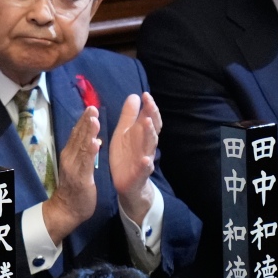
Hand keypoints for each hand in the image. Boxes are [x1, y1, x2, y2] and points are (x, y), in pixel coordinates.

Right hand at [42, 106, 101, 244]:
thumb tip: (92, 137)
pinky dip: (91, 152)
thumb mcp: (79, 166)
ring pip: (82, 147)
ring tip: (94, 120)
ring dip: (88, 133)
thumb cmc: (75, 188)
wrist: (67, 209)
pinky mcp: (81, 178)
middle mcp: (70, 158)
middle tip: (92, 108)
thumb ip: (83, 152)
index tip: (90, 107)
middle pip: (78, 137)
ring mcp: (74, 168)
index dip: (83, 121)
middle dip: (86, 122)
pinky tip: (96, 143)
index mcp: (70, 154)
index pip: (77, 134)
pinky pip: (86, 163)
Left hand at [108, 93, 159, 223]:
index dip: (150, 107)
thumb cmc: (126, 154)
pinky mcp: (139, 175)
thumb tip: (134, 95)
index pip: (150, 119)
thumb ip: (129, 116)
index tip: (146, 94)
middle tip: (149, 104)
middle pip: (152, 130)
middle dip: (151, 117)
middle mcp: (146, 146)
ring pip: (150, 146)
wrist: (127, 182)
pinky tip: (147, 160)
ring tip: (147, 123)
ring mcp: (144, 160)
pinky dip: (146, 165)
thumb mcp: (124, 133)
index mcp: (141, 135)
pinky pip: (144, 170)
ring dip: (150, 134)